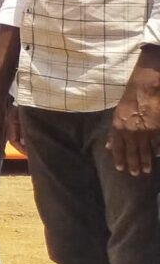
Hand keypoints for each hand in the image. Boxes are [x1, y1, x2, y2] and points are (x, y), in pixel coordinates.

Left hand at [111, 55, 159, 175]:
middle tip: (136, 174)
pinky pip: (157, 143)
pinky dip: (157, 150)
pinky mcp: (157, 129)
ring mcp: (145, 131)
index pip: (117, 148)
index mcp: (118, 128)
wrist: (146, 89)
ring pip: (145, 150)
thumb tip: (109, 145)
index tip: (121, 168)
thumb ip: (113, 132)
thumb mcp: (116, 114)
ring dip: (146, 161)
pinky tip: (156, 155)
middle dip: (133, 164)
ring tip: (146, 170)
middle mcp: (131, 132)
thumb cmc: (130, 99)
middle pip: (132, 152)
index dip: (119, 159)